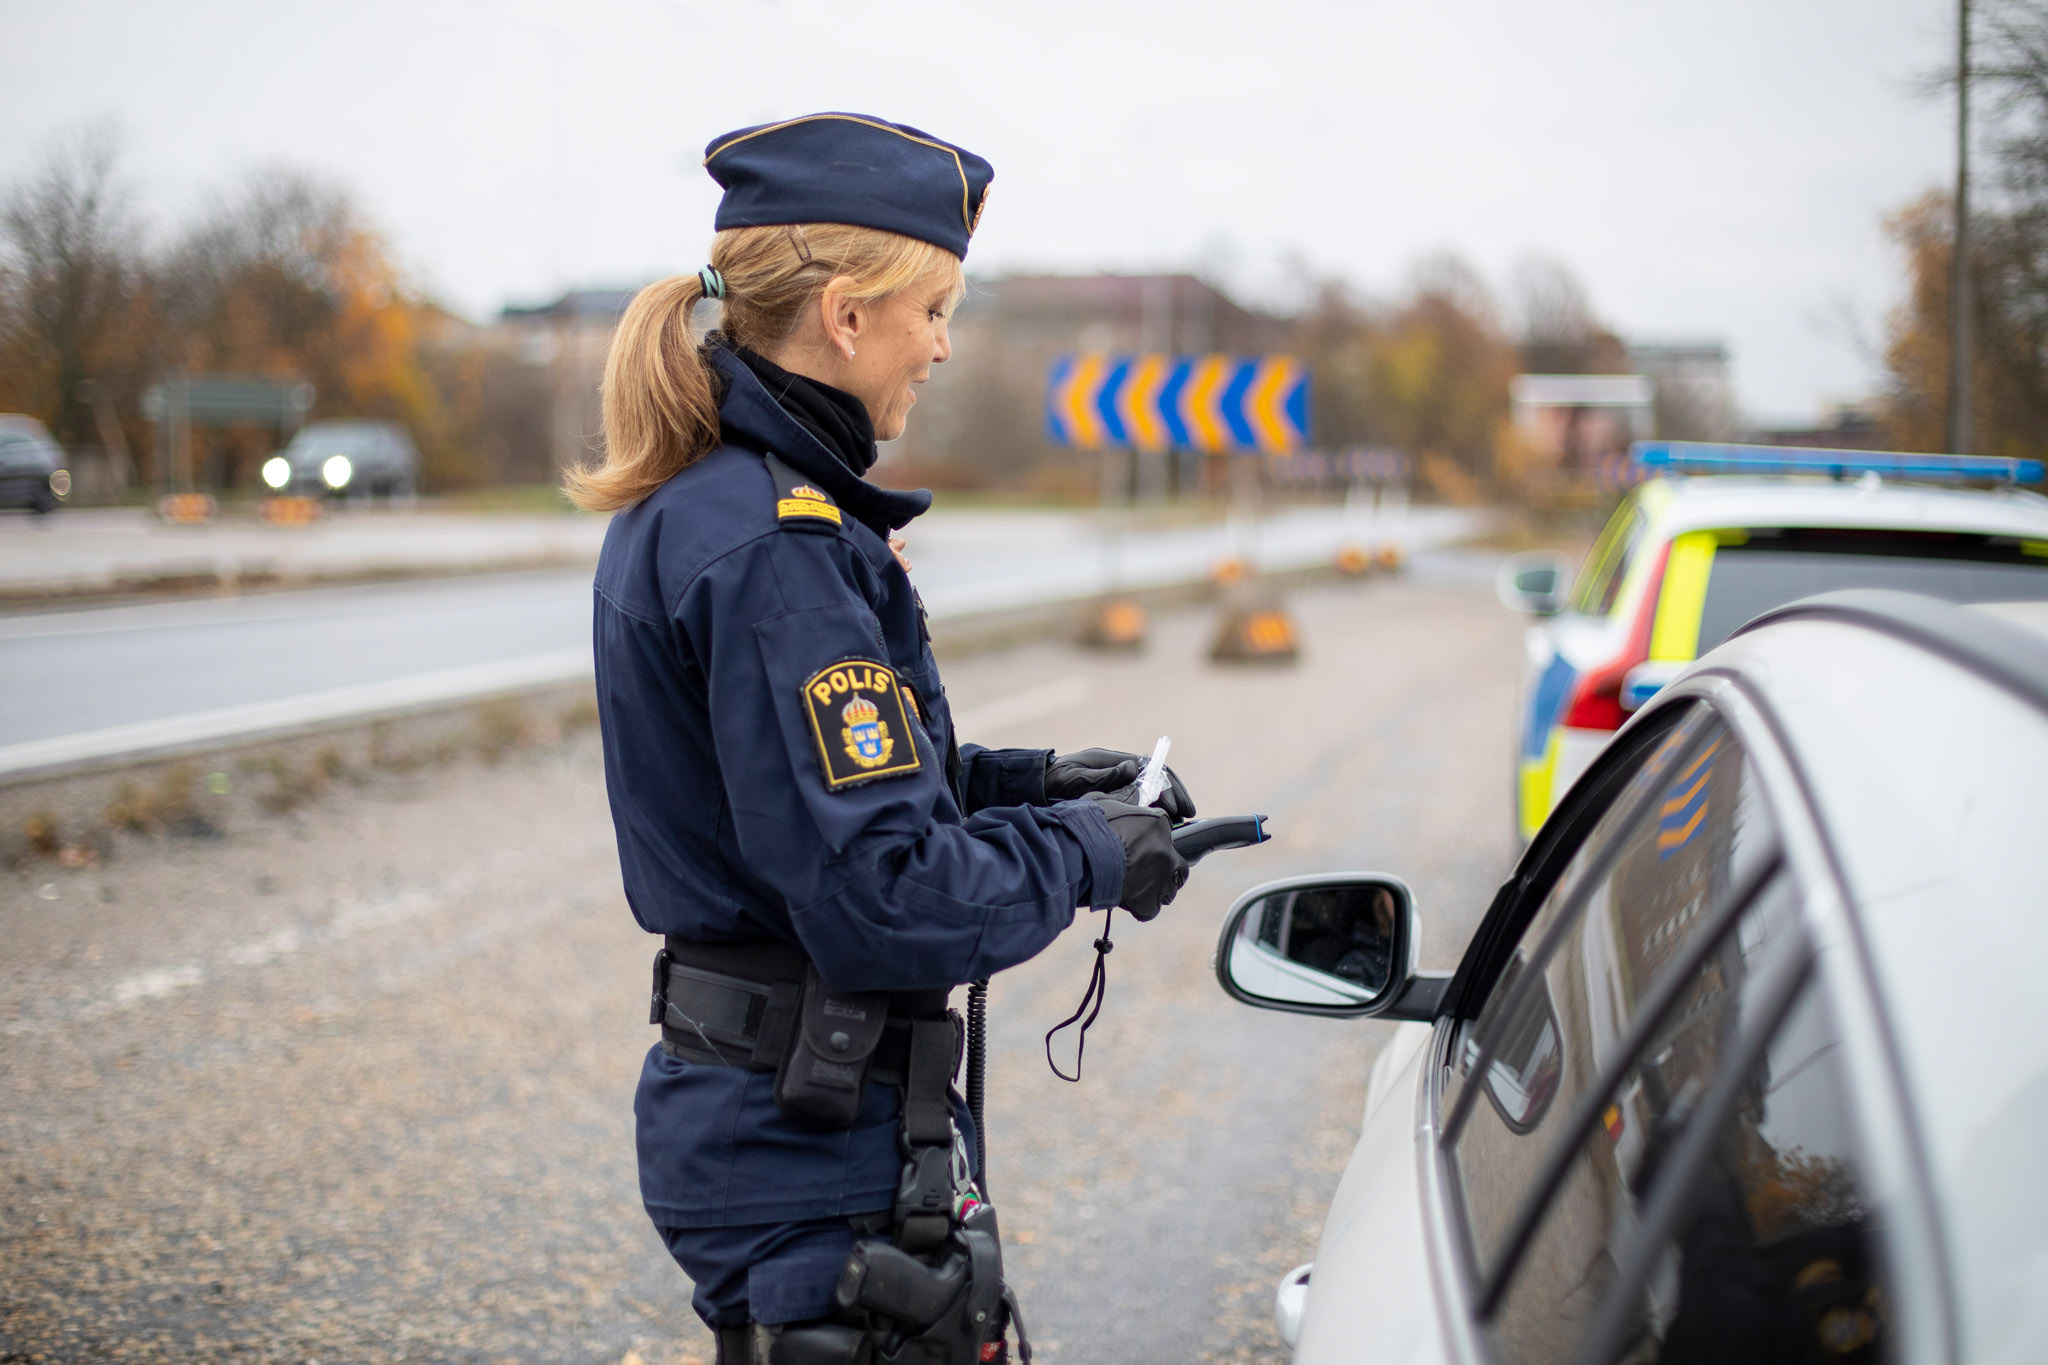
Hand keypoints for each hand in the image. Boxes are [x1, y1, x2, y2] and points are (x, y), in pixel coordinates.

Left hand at [1046, 748, 1197, 820]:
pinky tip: (1159, 831)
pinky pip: (1139, 807)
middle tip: (1188, 816)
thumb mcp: (1075, 777)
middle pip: (1157, 780)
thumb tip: (1132, 768)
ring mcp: (1118, 787)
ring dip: (1167, 808)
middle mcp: (1120, 772)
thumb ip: (1103, 775)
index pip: (1153, 768)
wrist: (1035, 791)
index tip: (1176, 805)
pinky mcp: (1114, 802)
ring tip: (1179, 825)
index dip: (1168, 784)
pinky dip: (1152, 817)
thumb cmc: (1052, 782)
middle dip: (1175, 796)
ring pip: (1151, 794)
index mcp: (1114, 761)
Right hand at [1087, 796, 1188, 921]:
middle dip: (1167, 869)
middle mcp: (1166, 851)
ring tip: (1135, 888)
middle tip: (1146, 871)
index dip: (1152, 841)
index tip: (1139, 847)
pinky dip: (1140, 908)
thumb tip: (1118, 799)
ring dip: (1155, 890)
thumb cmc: (1086, 827)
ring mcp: (1160, 879)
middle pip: (1179, 865)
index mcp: (1157, 823)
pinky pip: (1150, 910)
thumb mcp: (1102, 804)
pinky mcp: (1149, 901)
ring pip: (1169, 890)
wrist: (1079, 856)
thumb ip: (1118, 803)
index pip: (1165, 832)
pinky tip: (1127, 902)